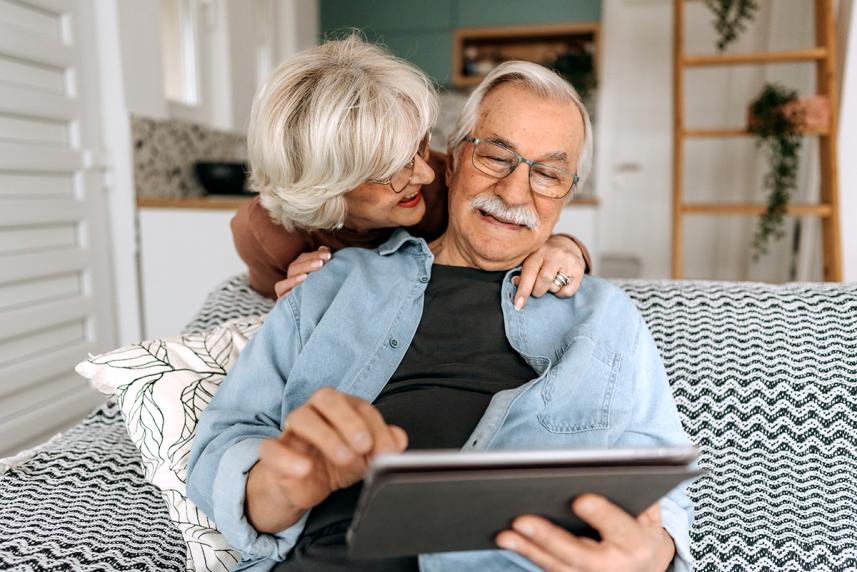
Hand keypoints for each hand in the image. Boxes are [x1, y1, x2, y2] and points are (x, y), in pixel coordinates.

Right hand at [245, 388, 407, 532]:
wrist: (302, 487)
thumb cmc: (335, 464)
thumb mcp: (365, 458)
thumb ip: (384, 446)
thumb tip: (399, 439)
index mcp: (340, 407)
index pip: (359, 406)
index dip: (375, 427)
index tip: (387, 451)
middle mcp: (314, 411)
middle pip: (327, 398)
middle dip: (349, 420)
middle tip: (364, 445)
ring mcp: (291, 430)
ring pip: (301, 418)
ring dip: (325, 436)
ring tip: (344, 459)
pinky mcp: (273, 453)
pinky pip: (272, 448)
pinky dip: (287, 458)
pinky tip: (304, 469)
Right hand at [274, 246, 331, 298]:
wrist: (316, 309)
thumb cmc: (321, 286)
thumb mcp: (323, 272)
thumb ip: (323, 259)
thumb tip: (325, 249)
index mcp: (299, 267)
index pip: (304, 258)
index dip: (315, 255)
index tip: (329, 255)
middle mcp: (290, 276)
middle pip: (294, 268)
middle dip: (308, 265)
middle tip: (321, 263)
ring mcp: (285, 288)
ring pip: (285, 281)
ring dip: (295, 279)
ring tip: (306, 277)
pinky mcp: (282, 300)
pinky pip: (281, 294)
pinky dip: (286, 292)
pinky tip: (294, 292)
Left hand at [496, 495, 675, 571]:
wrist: (646, 568)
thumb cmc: (639, 529)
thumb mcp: (647, 512)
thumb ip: (632, 494)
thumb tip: (601, 471)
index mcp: (637, 544)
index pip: (618, 527)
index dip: (600, 514)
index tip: (580, 499)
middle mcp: (615, 568)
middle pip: (577, 553)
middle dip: (548, 537)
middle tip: (521, 519)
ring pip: (557, 566)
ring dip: (528, 549)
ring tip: (504, 533)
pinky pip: (550, 569)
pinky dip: (529, 554)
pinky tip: (509, 539)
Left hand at [513, 235, 584, 309]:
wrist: (567, 245)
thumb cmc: (544, 256)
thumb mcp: (531, 259)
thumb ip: (522, 271)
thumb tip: (515, 282)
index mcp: (539, 251)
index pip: (529, 273)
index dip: (523, 291)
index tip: (518, 305)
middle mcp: (555, 255)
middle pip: (543, 281)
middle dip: (537, 291)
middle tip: (537, 289)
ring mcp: (568, 262)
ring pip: (555, 287)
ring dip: (549, 290)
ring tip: (550, 281)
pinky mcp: (579, 270)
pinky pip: (567, 292)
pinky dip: (560, 293)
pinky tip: (560, 284)